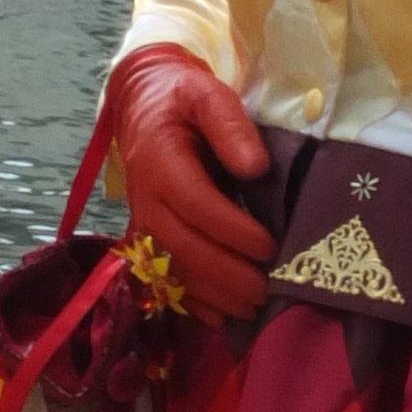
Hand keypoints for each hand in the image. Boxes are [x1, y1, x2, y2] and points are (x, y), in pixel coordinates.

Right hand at [101, 44, 273, 320]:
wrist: (143, 107)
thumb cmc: (182, 100)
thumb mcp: (206, 94)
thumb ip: (230, 124)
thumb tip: (255, 167)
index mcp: (160, 162)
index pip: (195, 204)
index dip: (231, 230)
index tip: (269, 246)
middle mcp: (146, 199)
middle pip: (182, 246)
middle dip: (225, 274)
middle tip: (267, 289)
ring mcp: (143, 222)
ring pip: (172, 269)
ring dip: (212, 294)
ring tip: (253, 307)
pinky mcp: (146, 238)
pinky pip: (162, 278)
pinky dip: (191, 302)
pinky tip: (220, 317)